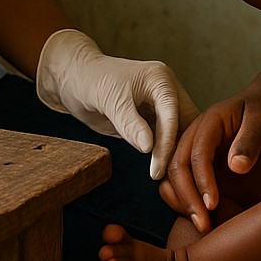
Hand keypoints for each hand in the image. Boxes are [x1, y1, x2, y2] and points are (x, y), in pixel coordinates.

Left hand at [34, 29, 197, 179]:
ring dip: (175, 154)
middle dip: (180, 149)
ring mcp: (160, 106)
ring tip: (169, 180)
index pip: (172, 114)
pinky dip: (164, 154)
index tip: (158, 169)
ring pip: (178, 133)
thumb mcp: (110, 101)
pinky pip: (164, 139)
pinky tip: (163, 172)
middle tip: (173, 180)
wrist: (75, 79)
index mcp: (161, 79)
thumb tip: (150, 148)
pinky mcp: (152, 120)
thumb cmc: (91, 81)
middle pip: (184, 124)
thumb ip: (130, 124)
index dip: (168, 143)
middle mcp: (166, 91)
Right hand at [159, 91, 260, 232]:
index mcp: (210, 121)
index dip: (203, 180)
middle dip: (187, 198)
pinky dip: (183, 200)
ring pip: (171, 177)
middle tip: (204, 225)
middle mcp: (194, 134)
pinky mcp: (193, 162)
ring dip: (182, 202)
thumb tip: (236, 167)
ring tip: (202, 225)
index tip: (212, 205)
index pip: (198, 153)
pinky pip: (177, 182)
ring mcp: (191, 148)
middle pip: (177, 166)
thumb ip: (251, 142)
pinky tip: (201, 216)